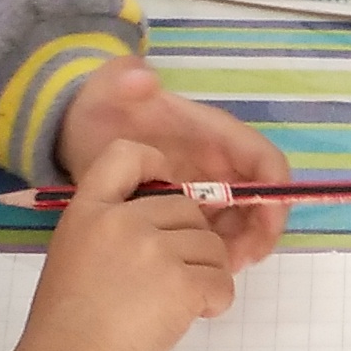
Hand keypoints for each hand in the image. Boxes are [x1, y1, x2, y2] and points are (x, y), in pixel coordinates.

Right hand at [6, 137, 253, 350]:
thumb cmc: (65, 327)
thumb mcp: (73, 256)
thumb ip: (111, 232)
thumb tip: (162, 232)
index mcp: (88, 210)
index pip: (126, 154)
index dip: (156, 165)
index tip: (165, 192)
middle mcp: (123, 220)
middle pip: (185, 209)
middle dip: (190, 243)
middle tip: (172, 281)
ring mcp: (154, 248)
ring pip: (211, 245)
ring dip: (206, 274)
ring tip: (179, 305)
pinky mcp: (182, 281)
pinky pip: (221, 280)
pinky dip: (215, 301)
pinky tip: (193, 316)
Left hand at [54, 59, 288, 248]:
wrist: (77, 131)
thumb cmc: (100, 109)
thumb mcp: (107, 90)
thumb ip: (123, 80)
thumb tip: (144, 78)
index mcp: (211, 132)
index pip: (263, 160)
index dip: (274, 193)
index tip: (265, 228)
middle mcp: (217, 160)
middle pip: (260, 199)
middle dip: (258, 232)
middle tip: (235, 263)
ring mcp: (204, 186)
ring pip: (242, 222)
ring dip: (239, 247)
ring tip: (214, 272)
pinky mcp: (188, 208)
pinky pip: (215, 234)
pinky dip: (216, 253)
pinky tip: (197, 271)